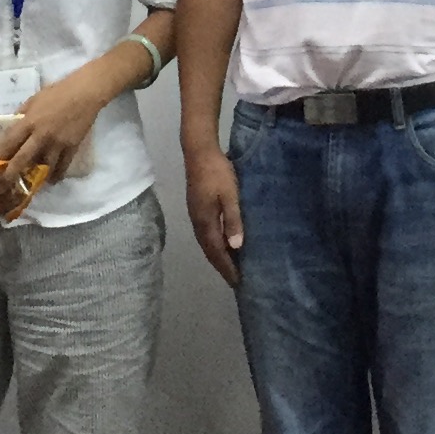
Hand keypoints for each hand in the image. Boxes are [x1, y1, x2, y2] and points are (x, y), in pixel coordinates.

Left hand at [0, 62, 117, 200]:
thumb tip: (13, 127)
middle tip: (2, 187)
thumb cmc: (57, 92)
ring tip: (28, 187)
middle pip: (22, 160)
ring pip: (43, 167)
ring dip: (35, 179)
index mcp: (29, 121)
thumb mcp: (34, 99)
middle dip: (10, 175)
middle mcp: (41, 135)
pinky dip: (57, 174)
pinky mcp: (72, 147)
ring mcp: (57, 143)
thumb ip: (22, 114)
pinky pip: (63, 166)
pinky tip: (52, 180)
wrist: (85, 93)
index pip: (9, 143)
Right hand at [186, 147, 245, 286]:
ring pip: (207, 242)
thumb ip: (232, 219)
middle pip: (209, 251)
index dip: (227, 268)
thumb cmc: (217, 173)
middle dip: (222, 266)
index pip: (217, 252)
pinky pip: (207, 233)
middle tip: (236, 280)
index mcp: (205, 222)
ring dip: (218, 256)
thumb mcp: (230, 195)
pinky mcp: (198, 208)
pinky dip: (215, 244)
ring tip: (232, 266)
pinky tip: (224, 242)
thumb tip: (236, 247)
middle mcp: (198, 223)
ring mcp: (196, 215)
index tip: (238, 282)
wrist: (199, 151)